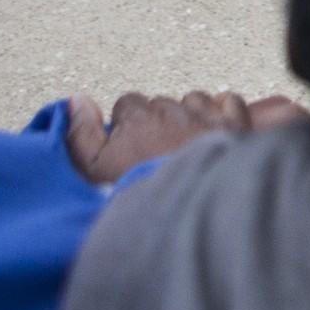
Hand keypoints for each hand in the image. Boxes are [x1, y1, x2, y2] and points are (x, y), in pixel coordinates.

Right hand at [63, 89, 306, 183]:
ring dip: (191, 116)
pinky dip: (225, 111)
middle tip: (158, 152)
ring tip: (188, 145)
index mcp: (137, 118)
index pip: (127, 104)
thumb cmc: (138, 191)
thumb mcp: (94, 171)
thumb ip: (80, 135)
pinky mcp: (234, 122)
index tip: (130, 144)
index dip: (128, 124)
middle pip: (161, 105)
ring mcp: (205, 114)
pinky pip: (229, 101)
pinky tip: (219, 129)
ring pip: (194, 101)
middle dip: (158, 122)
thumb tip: (75, 100)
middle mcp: (171, 110)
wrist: (188, 209)